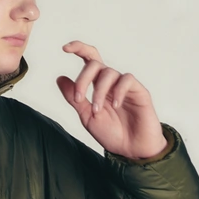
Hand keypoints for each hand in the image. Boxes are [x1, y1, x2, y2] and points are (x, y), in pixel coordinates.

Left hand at [57, 41, 166, 158]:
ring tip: (98, 111)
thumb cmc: (112, 134)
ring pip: (108, 73)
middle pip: (95, 64)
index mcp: (98, 86)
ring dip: (99, 92)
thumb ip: (74, 98)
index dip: (78, 49)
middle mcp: (111, 82)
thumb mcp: (87, 117)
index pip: (89, 60)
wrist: (132, 150)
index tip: (64, 49)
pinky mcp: (139, 91)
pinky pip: (126, 80)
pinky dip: (118, 91)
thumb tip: (59, 78)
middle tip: (79, 98)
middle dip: (83, 78)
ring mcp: (125, 85)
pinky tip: (116, 105)